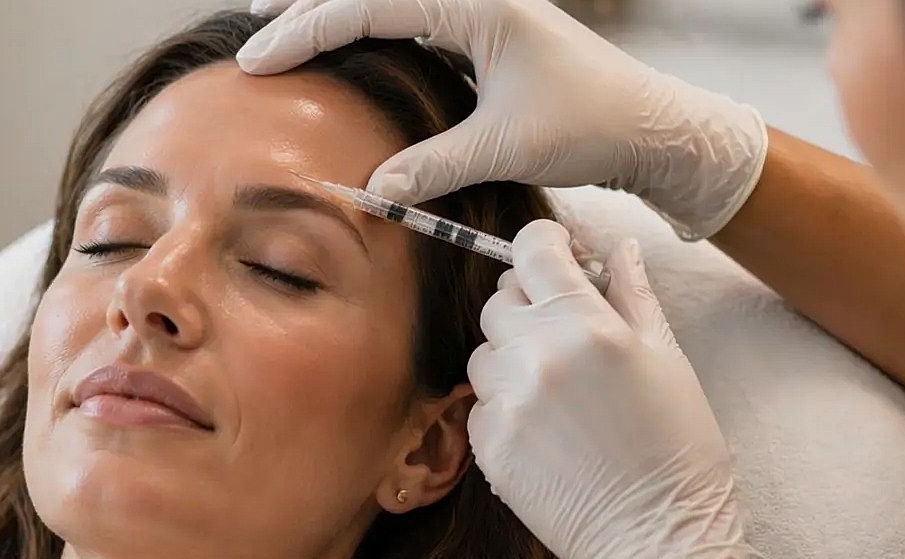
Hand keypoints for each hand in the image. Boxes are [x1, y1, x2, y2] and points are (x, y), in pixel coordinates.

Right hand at [239, 0, 767, 239]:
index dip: (309, 30)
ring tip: (279, 22)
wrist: (652, 125)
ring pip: (389, 0)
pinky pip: (409, 17)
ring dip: (335, 10)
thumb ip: (432, 165)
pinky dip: (368, 27)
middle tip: (251, 29)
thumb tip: (371, 192)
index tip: (260, 58)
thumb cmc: (591, 125)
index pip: (372, 5)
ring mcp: (481, 10)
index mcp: (479, 4)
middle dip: (307, 6)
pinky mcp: (485, 32)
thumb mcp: (505, 148)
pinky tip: (342, 42)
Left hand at [466, 220, 775, 558]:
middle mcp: (536, 356)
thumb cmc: (678, 449)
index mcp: (587, 325)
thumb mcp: (668, 359)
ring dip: (511, 356)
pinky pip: (479, 402)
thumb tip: (616, 247)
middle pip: (500, 298)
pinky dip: (504, 404)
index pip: (533, 250)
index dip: (545, 246)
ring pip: (484, 351)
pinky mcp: (487, 445)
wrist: (657, 540)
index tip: (558, 257)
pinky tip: (546, 428)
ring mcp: (506, 403)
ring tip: (558, 388)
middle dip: (528, 303)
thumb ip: (633, 294)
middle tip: (564, 329)